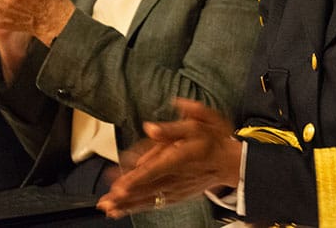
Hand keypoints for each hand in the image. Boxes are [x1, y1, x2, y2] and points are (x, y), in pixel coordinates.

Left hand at [97, 99, 242, 217]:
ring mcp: (175, 189)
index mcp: (180, 158)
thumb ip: (173, 127)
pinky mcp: (175, 195)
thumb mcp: (199, 124)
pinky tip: (123, 210)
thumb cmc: (213, 142)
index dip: (138, 178)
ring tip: (108, 208)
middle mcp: (176, 177)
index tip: (122, 186)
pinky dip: (137, 207)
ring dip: (127, 204)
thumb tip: (150, 127)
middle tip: (105, 201)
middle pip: (147, 187)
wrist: (230, 163)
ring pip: (148, 198)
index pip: (156, 169)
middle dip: (125, 195)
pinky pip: (154, 203)